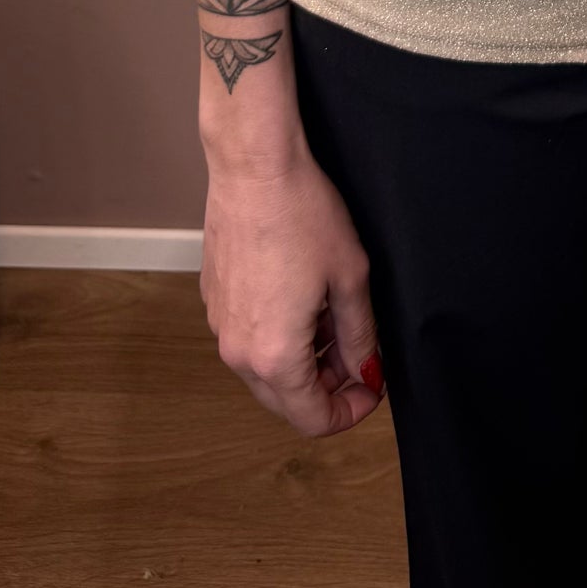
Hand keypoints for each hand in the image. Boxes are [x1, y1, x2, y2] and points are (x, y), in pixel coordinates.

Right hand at [202, 148, 385, 436]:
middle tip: (360, 354)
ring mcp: (221, 327)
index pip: (313, 419)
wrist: (254, 168)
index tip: (372, 386)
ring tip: (334, 318)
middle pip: (287, 401)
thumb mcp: (351, 278)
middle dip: (328, 387)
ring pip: (266, 370)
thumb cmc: (303, 215)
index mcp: (275, 356)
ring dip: (304, 361)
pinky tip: (303, 299)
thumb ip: (360, 336)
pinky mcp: (214, 302)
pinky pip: (249, 339)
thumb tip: (367, 370)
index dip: (350, 412)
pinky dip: (279, 336)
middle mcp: (239, 352)